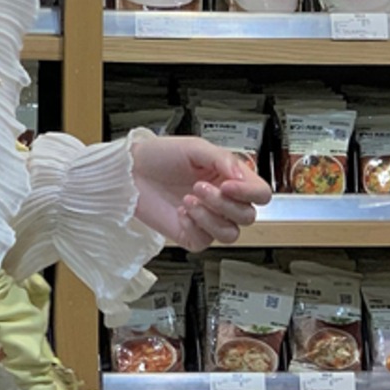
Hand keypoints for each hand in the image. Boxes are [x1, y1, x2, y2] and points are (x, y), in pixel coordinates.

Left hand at [131, 135, 271, 252]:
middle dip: (224, 203)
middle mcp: (222, 201)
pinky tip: (181, 211)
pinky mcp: (190, 234)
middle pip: (248, 216)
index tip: (228, 185)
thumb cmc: (160, 155)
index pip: (260, 193)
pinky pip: (205, 241)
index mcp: (229, 178)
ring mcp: (207, 219)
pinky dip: (195, 225)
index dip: (250, 193)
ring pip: (231, 233)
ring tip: (188, 199)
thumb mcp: (195, 148)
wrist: (129, 171)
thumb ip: (223, 160)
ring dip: (210, 217)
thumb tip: (243, 178)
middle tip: (199, 187)